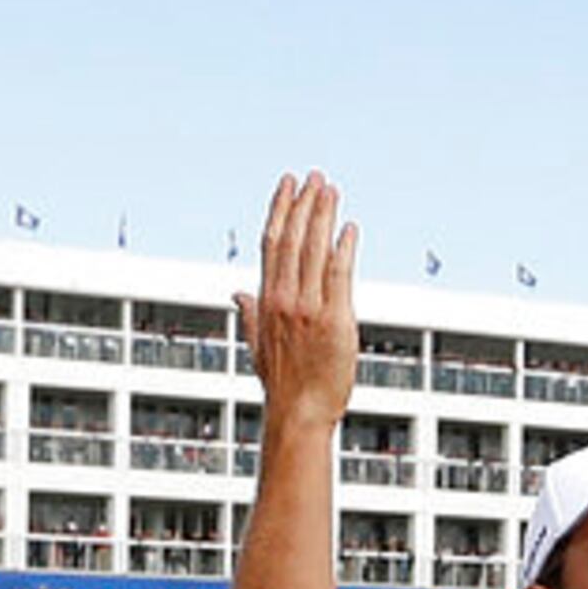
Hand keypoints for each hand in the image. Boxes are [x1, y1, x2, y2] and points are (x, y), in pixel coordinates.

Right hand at [234, 172, 358, 433]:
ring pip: (313, 250)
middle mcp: (284, 298)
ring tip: (331, 190)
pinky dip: (343, 249)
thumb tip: (238, 293)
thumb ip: (251, 313)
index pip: (271, 243)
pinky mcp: (333, 321)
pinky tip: (349, 228)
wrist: (299, 411)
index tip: (288, 186)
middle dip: (303, 204)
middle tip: (314, 176)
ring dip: (323, 216)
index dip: (280, 211)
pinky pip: (338, 277)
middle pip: (291, 239)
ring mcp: (307, 308)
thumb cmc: (284, 382)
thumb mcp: (259, 343)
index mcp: (267, 299)